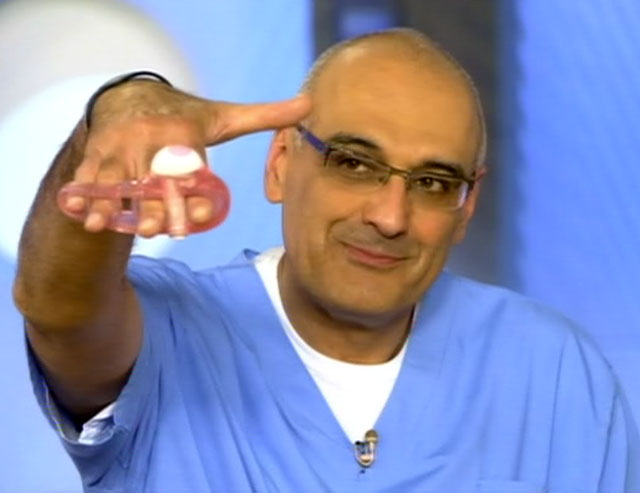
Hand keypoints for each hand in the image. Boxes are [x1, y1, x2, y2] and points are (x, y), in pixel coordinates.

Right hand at [62, 80, 309, 237]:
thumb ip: (266, 116)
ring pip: (116, 179)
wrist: (133, 97)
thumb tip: (309, 104)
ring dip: (109, 202)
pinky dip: (85, 196)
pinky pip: (89, 177)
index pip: (190, 164)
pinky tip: (83, 217)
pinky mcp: (97, 154)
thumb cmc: (188, 118)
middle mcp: (150, 139)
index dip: (192, 189)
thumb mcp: (226, 116)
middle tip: (153, 230)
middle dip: (151, 204)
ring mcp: (120, 147)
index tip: (197, 213)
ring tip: (102, 224)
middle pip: (151, 177)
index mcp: (184, 133)